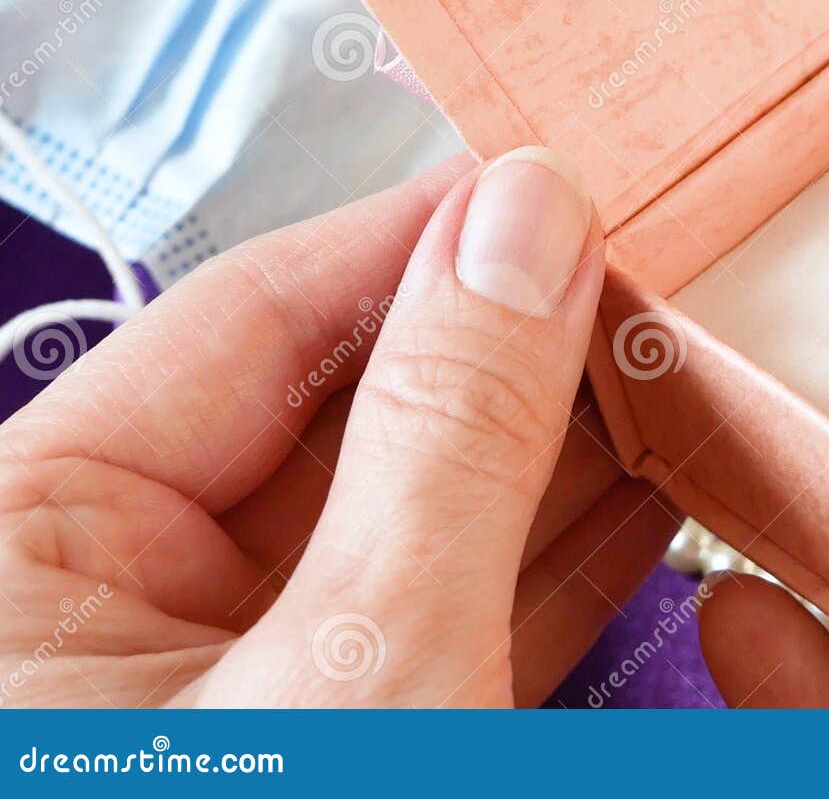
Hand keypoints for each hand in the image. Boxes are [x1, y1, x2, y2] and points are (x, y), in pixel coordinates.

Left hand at [0, 149, 676, 706]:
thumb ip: (447, 435)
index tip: (550, 192)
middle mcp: (108, 611)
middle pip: (334, 416)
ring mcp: (226, 692)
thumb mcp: (364, 662)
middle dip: (501, 353)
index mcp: (24, 556)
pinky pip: (435, 622)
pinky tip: (643, 499)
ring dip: (546, 455)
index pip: (243, 323)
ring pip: (401, 521)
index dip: (415, 244)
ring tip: (661, 375)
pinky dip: (543, 569)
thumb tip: (527, 220)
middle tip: (632, 287)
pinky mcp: (330, 739)